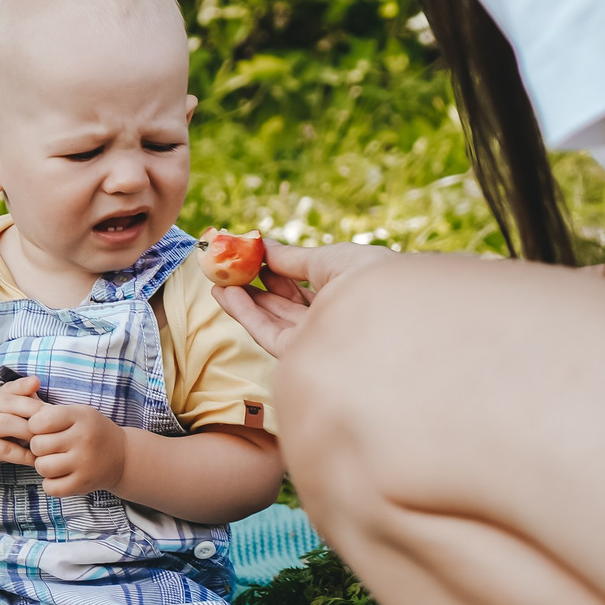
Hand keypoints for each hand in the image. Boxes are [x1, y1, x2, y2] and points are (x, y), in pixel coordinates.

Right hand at [0, 376, 42, 486]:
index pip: (10, 388)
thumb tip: (47, 401)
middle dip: (33, 409)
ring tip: (46, 441)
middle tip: (54, 420)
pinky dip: (23, 455)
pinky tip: (37, 460)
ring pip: (6, 424)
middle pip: (9, 403)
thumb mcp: (6, 418)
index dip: (23, 385)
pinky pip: (5, 450)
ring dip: (28, 432)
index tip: (38, 384)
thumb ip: (23, 408)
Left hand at [24, 402, 127, 497]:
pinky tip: (59, 475)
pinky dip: (50, 483)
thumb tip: (18, 407)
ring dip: (43, 464)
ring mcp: (84, 463)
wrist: (122, 456)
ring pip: (41, 466)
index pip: (39, 421)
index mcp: (80, 416)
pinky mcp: (83, 484)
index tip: (44, 429)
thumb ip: (48, 411)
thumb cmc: (91, 431)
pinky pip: (50, 487)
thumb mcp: (77, 413)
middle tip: (50, 447)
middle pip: (37, 445)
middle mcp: (83, 439)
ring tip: (54, 460)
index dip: (35, 426)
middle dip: (39, 447)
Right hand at [211, 239, 397, 356]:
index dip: (280, 268)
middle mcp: (336, 318)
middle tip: (229, 267)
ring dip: (245, 299)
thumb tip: (264, 245)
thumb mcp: (331, 259)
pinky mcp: (303, 359)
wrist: (387, 320)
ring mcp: (319, 341)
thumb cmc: (370, 280)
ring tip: (217, 279)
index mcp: (352, 291)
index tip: (252, 254)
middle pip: (289, 302)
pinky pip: (268, 334)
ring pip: (274, 319)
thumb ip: (294, 257)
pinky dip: (246, 314)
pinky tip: (226, 294)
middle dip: (258, 285)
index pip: (310, 281)